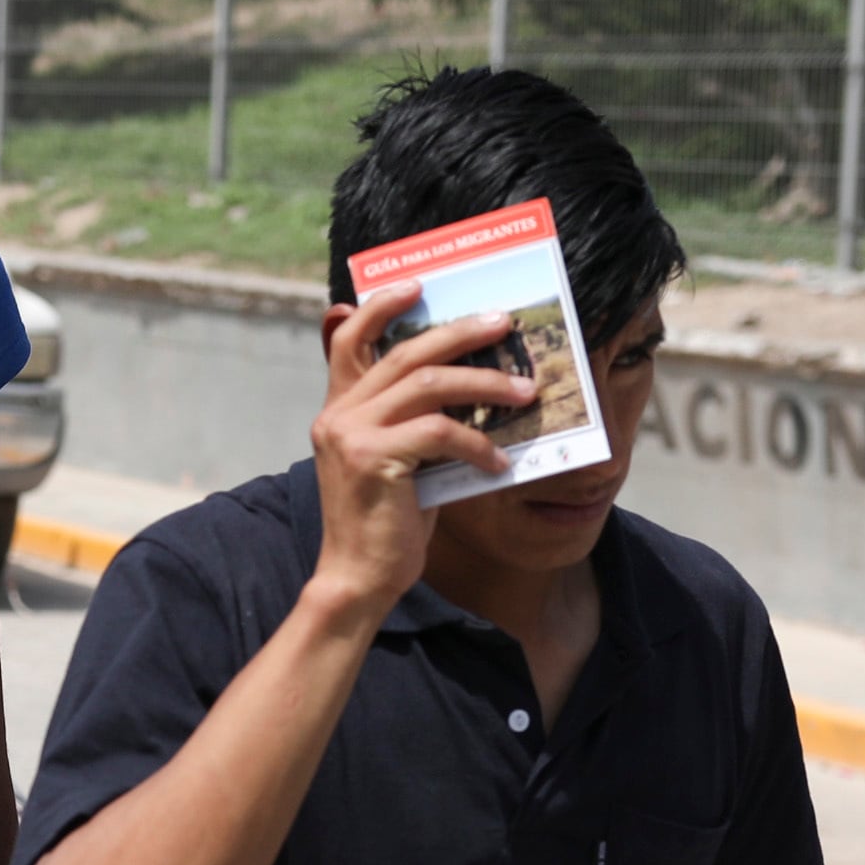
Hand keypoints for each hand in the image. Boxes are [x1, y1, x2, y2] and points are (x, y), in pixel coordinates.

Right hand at [304, 285, 523, 619]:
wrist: (359, 579)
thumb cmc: (386, 524)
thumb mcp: (398, 462)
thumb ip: (414, 422)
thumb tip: (469, 389)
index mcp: (339, 409)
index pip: (349, 339)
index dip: (381, 306)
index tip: (417, 286)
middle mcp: (338, 414)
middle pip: (404, 352)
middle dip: (460, 333)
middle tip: (503, 326)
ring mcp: (351, 433)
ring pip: (428, 385)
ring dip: (485, 385)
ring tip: (525, 392)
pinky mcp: (373, 458)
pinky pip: (439, 433)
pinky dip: (477, 444)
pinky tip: (498, 464)